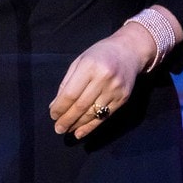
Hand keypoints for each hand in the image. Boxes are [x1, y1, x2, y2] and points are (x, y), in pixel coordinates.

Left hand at [49, 23, 154, 139]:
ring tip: (67, 130)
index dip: (60, 107)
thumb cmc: (100, 54)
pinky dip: (91, 126)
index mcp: (89, 66)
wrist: (129, 51)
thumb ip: (67, 82)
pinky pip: (104, 116)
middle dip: (67, 119)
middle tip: (58, 128)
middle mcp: (103, 78)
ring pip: (92, 113)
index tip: (53, 115)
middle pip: (81, 105)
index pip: (71, 93)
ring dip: (77, 124)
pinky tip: (80, 132)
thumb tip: (55, 105)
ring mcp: (115, 90)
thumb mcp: (80, 61)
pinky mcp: (122, 99)